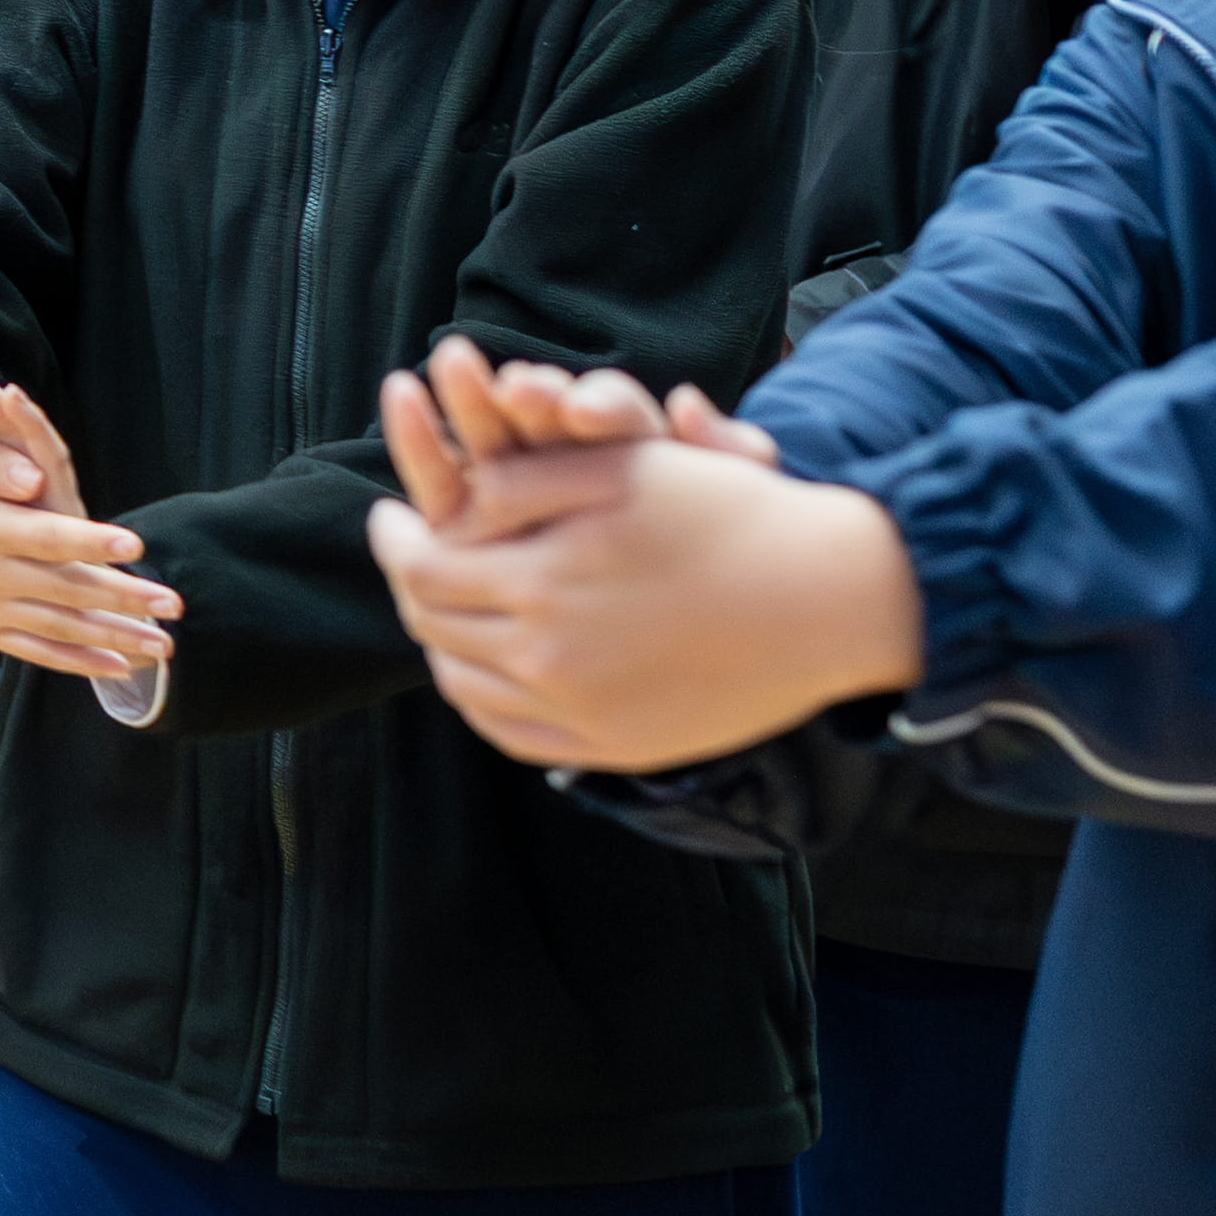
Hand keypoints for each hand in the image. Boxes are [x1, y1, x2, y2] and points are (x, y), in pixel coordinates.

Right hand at [0, 343, 176, 686]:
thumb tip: (32, 480)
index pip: (42, 536)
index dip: (88, 542)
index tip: (134, 544)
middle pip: (62, 590)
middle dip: (122, 599)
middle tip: (172, 604)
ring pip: (56, 629)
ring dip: (113, 639)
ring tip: (163, 645)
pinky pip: (33, 652)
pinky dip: (75, 664)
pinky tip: (118, 668)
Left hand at [366, 343, 900, 768]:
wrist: (827, 598)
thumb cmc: (726, 514)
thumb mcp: (619, 467)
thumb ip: (518, 485)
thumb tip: (445, 506)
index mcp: (542, 583)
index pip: (420, 571)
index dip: (392, 540)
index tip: (388, 516)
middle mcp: (551, 659)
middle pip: (434, 629)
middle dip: (408, 586)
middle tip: (405, 554)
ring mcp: (582, 713)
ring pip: (464, 685)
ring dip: (440, 641)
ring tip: (443, 603)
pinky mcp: (615, 747)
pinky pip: (513, 734)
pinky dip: (482, 699)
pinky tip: (486, 663)